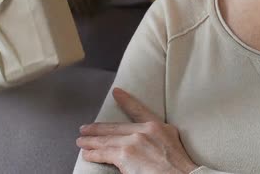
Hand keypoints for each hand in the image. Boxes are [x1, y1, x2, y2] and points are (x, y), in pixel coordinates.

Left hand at [77, 88, 198, 173]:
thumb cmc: (178, 166)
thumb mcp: (172, 141)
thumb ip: (157, 135)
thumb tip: (145, 140)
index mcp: (158, 126)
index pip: (139, 110)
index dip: (126, 100)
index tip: (116, 92)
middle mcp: (145, 131)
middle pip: (116, 128)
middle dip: (98, 128)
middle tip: (85, 128)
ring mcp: (134, 142)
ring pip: (107, 140)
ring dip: (91, 141)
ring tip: (81, 141)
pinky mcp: (125, 154)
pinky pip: (104, 153)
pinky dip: (93, 153)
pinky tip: (87, 153)